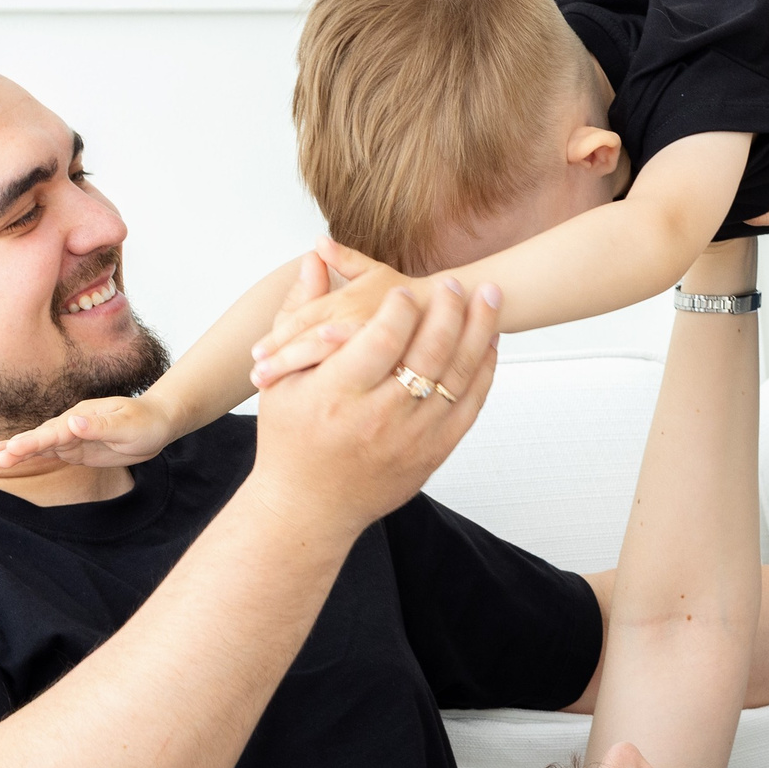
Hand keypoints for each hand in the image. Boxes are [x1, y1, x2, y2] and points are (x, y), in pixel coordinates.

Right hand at [0, 393, 177, 469]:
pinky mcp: (76, 449)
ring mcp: (72, 436)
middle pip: (42, 437)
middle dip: (19, 446)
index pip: (56, 431)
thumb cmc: (146, 423)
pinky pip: (50, 453)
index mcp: (83, 416)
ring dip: (18, 451)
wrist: (157, 424)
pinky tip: (12, 457)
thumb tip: (73, 422)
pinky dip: (31, 456)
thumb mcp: (127, 425)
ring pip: (41, 445)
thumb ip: (100, 426)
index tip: (17, 448)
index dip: (36, 441)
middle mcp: (72, 424)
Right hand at [244, 272, 504, 537]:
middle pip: (427, 355)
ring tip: (489, 298)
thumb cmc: (289, 439)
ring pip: (456, 378)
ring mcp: (410, 440)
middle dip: (447, 312)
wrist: (309, 508)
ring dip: (478, 333)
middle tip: (455, 282)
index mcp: (335, 396)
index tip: (407, 289)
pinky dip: (483, 372)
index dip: (399, 311)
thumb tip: (313, 259)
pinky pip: (468, 407)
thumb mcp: (279, 379)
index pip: (379, 342)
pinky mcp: (431, 454)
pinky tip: (489, 343)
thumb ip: (297, 316)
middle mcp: (377, 419)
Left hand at [249, 238, 419, 389]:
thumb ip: (345, 259)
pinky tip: (321, 383)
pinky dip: (338, 367)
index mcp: (345, 298)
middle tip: (257, 377)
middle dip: (279, 358)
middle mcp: (353, 312)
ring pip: (326, 351)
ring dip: (296, 367)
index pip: (303, 317)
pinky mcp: (389, 351)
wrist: (456, 307)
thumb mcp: (376, 273)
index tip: (254, 357)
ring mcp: (369, 331)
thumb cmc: (413, 293)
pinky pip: (360, 360)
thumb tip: (318, 241)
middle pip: (307, 336)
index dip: (277, 337)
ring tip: (272, 384)